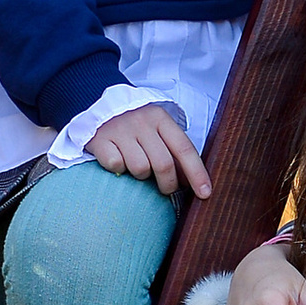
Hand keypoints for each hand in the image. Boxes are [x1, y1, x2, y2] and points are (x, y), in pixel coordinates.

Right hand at [86, 102, 210, 198]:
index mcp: (161, 118)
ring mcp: (120, 130)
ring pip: (140, 168)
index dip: (197, 173)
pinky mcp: (100, 139)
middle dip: (169, 184)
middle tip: (166, 189)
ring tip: (137, 167)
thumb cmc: (136, 128)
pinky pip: (115, 165)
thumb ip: (174, 151)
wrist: (101, 110)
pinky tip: (118, 159)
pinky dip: (118, 169)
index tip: (205, 193)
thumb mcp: (158, 131)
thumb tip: (191, 183)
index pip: (184, 148)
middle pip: (163, 164)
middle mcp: (142, 122)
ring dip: (141, 176)